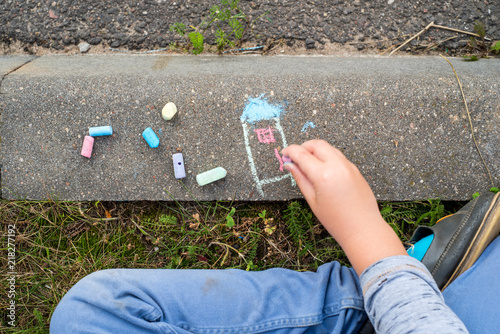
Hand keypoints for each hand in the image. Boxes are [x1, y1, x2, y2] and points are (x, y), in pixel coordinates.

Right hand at [282, 140, 406, 274]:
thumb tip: (290, 165)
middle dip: (303, 146)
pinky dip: (327, 156)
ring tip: (308, 163)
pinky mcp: (355, 169)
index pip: (302, 154)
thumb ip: (300, 179)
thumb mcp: (313, 200)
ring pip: (329, 148)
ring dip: (316, 150)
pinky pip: (338, 156)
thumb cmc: (336, 220)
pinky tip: (322, 169)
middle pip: (317, 144)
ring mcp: (348, 166)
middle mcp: (337, 166)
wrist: (362, 228)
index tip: (284, 153)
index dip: (290, 151)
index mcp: (324, 175)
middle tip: (295, 156)